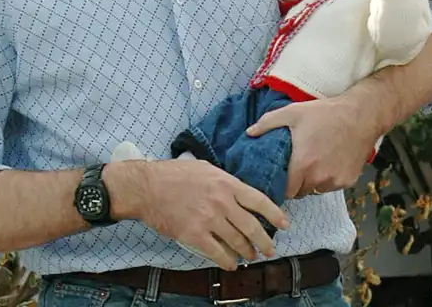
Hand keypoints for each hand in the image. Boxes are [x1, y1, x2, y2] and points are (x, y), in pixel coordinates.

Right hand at [103, 158, 288, 270]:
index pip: (259, 201)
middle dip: (265, 241)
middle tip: (270, 249)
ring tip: (251, 256)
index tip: (285, 224)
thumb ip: (225, 181)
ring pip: (237, 242)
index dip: (275, 214)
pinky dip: (227, 261)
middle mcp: (222, 202)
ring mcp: (209, 219)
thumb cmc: (174, 174)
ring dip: (247, 252)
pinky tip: (231, 264)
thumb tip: (239, 192)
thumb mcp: (206, 169)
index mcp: (227, 183)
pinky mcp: (194, 235)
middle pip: (252, 226)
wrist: (147, 187)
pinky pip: (217, 252)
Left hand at [245, 96, 379, 198]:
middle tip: (298, 166)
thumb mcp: (293, 112)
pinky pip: (332, 186)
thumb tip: (248, 133)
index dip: (282, 185)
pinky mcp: (348, 181)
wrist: (361, 115)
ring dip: (313, 182)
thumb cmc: (325, 114)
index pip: (286, 191)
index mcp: (302, 165)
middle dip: (297, 183)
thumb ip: (267, 123)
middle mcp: (318, 178)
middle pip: (300, 192)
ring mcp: (335, 181)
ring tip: (315, 162)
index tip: (282, 175)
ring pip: (316, 190)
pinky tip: (331, 161)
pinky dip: (329, 179)